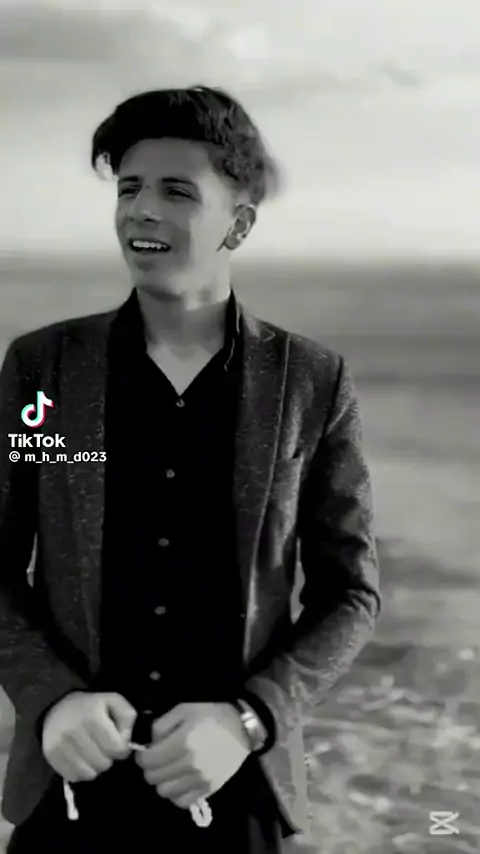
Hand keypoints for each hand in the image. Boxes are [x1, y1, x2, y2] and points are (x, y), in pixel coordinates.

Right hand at [42, 691, 136, 781]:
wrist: (57, 708)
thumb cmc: (91, 707)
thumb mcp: (113, 702)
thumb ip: (127, 716)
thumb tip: (125, 740)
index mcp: (93, 716)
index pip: (117, 748)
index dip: (121, 748)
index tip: (116, 742)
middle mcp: (75, 731)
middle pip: (104, 764)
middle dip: (107, 757)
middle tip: (102, 747)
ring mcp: (60, 745)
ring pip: (89, 774)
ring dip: (94, 766)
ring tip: (91, 753)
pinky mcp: (51, 755)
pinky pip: (74, 776)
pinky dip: (80, 771)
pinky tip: (80, 758)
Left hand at [135, 702, 250, 809]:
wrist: (242, 728)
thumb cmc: (211, 714)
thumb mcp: (184, 709)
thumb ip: (161, 725)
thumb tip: (150, 743)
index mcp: (182, 742)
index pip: (147, 761)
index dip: (141, 756)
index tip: (145, 752)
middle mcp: (189, 764)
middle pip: (153, 778)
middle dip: (150, 768)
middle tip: (157, 760)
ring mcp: (200, 779)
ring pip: (165, 792)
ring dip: (162, 782)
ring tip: (168, 770)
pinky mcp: (209, 789)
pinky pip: (183, 801)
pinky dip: (176, 794)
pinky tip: (180, 781)